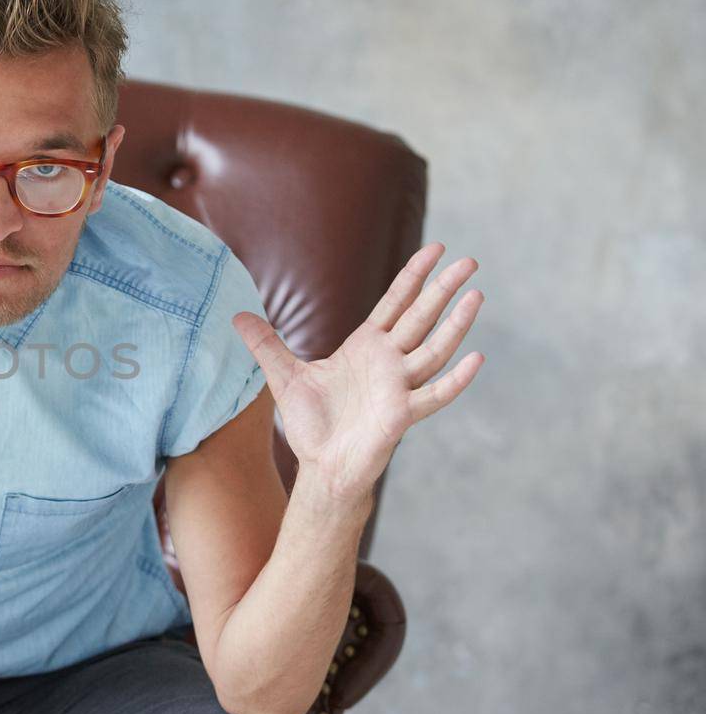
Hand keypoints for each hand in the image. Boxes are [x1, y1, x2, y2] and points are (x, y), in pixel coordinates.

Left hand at [231, 241, 484, 501]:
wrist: (320, 464)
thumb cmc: (311, 423)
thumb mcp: (282, 376)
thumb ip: (265, 344)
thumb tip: (236, 315)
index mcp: (366, 347)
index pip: (395, 304)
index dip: (414, 277)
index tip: (434, 249)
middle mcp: (388, 362)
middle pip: (421, 318)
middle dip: (443, 289)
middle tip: (469, 260)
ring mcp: (398, 387)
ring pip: (434, 350)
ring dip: (455, 325)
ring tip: (476, 296)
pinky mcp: (401, 414)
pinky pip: (434, 395)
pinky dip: (456, 380)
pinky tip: (476, 358)